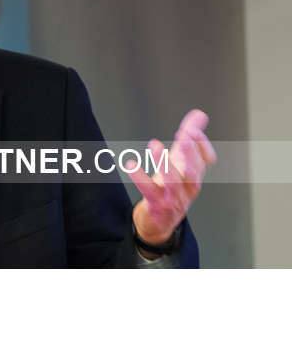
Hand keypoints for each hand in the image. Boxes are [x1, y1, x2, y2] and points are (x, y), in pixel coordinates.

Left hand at [126, 109, 216, 248]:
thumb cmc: (171, 187)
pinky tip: (131, 164)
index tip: (191, 129)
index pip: (205, 159)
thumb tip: (200, 114)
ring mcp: (174, 198)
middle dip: (190, 152)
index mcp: (195, 174)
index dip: (201, 145)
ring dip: (164, 163)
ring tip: (155, 144)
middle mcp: (188, 187)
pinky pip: (150, 191)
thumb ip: (189, 137)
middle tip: (183, 134)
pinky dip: (140, 178)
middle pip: (194, 170)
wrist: (160, 222)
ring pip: (173, 182)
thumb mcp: (180, 161)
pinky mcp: (157, 205)